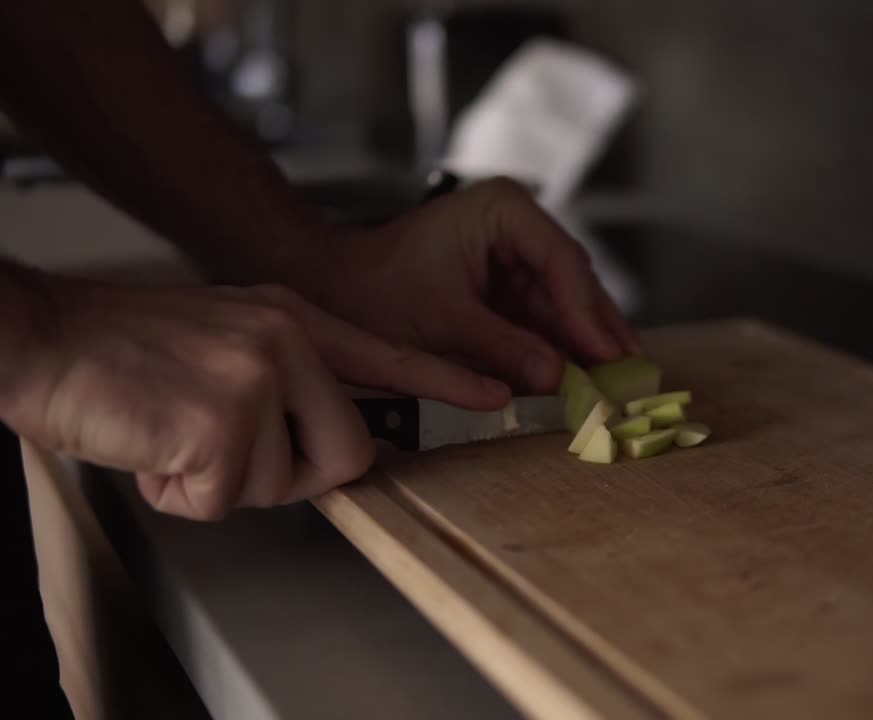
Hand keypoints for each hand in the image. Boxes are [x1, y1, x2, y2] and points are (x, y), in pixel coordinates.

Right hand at [0, 274, 502, 519]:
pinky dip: (180, 492)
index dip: (445, 380)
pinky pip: (223, 501)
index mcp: (291, 317)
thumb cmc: (122, 349)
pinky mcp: (222, 419)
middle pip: (346, 454)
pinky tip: (153, 445)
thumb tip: (326, 440)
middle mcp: (287, 339)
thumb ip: (286, 377)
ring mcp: (258, 375)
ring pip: (278, 485)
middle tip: (223, 447)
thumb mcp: (224, 337)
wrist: (43, 337)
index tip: (498, 393)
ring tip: (172, 430)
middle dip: (287, 475)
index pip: (389, 353)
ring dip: (218, 480)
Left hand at [302, 178, 639, 399]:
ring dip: (584, 341)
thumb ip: (503, 347)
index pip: (560, 261)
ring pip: (564, 301)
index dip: (586, 311)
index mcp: (503, 210)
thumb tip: (559, 378)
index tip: (607, 352)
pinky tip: (584, 375)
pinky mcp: (507, 283)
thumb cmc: (377, 291)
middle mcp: (517, 223)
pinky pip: (544, 316)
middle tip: (630, 370)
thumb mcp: (444, 322)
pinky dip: (560, 346)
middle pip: (572, 280)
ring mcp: (515, 252)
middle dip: (596, 328)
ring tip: (617, 379)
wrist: (335, 289)